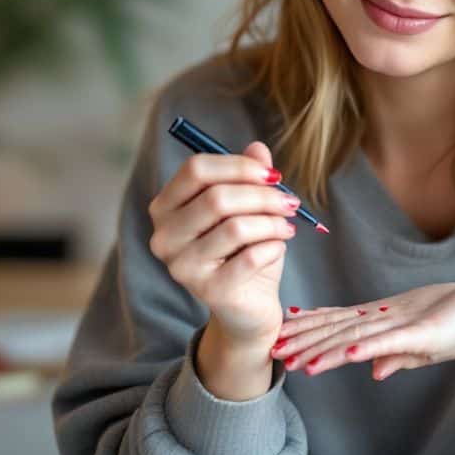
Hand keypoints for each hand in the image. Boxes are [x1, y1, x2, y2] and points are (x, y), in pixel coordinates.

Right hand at [147, 141, 299, 346]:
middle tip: (290, 202)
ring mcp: (181, 266)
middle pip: (216, 198)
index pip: (196, 169)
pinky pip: (250, 257)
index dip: (239, 166)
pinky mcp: (207, 291)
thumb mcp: (247, 208)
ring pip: (236, 227)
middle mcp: (164, 236)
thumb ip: (248, 176)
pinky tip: (278, 248)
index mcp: (166, 207)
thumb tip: (258, 148)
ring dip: (272, 222)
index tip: (272, 175)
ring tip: (286, 227)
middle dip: (263, 196)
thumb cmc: (244, 250)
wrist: (247, 306)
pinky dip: (274, 247)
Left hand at [271, 283, 454, 379]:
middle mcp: (383, 320)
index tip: (282, 337)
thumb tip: (373, 373)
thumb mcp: (417, 350)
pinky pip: (387, 342)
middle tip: (274, 346)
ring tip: (297, 357)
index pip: (336, 325)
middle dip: (303, 338)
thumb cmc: (451, 330)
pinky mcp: (419, 333)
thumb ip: (394, 358)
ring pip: (353, 336)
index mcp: (380, 322)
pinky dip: (366, 348)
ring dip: (323, 347)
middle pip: (336, 329)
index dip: (308, 330)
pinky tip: (346, 356)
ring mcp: (399, 325)